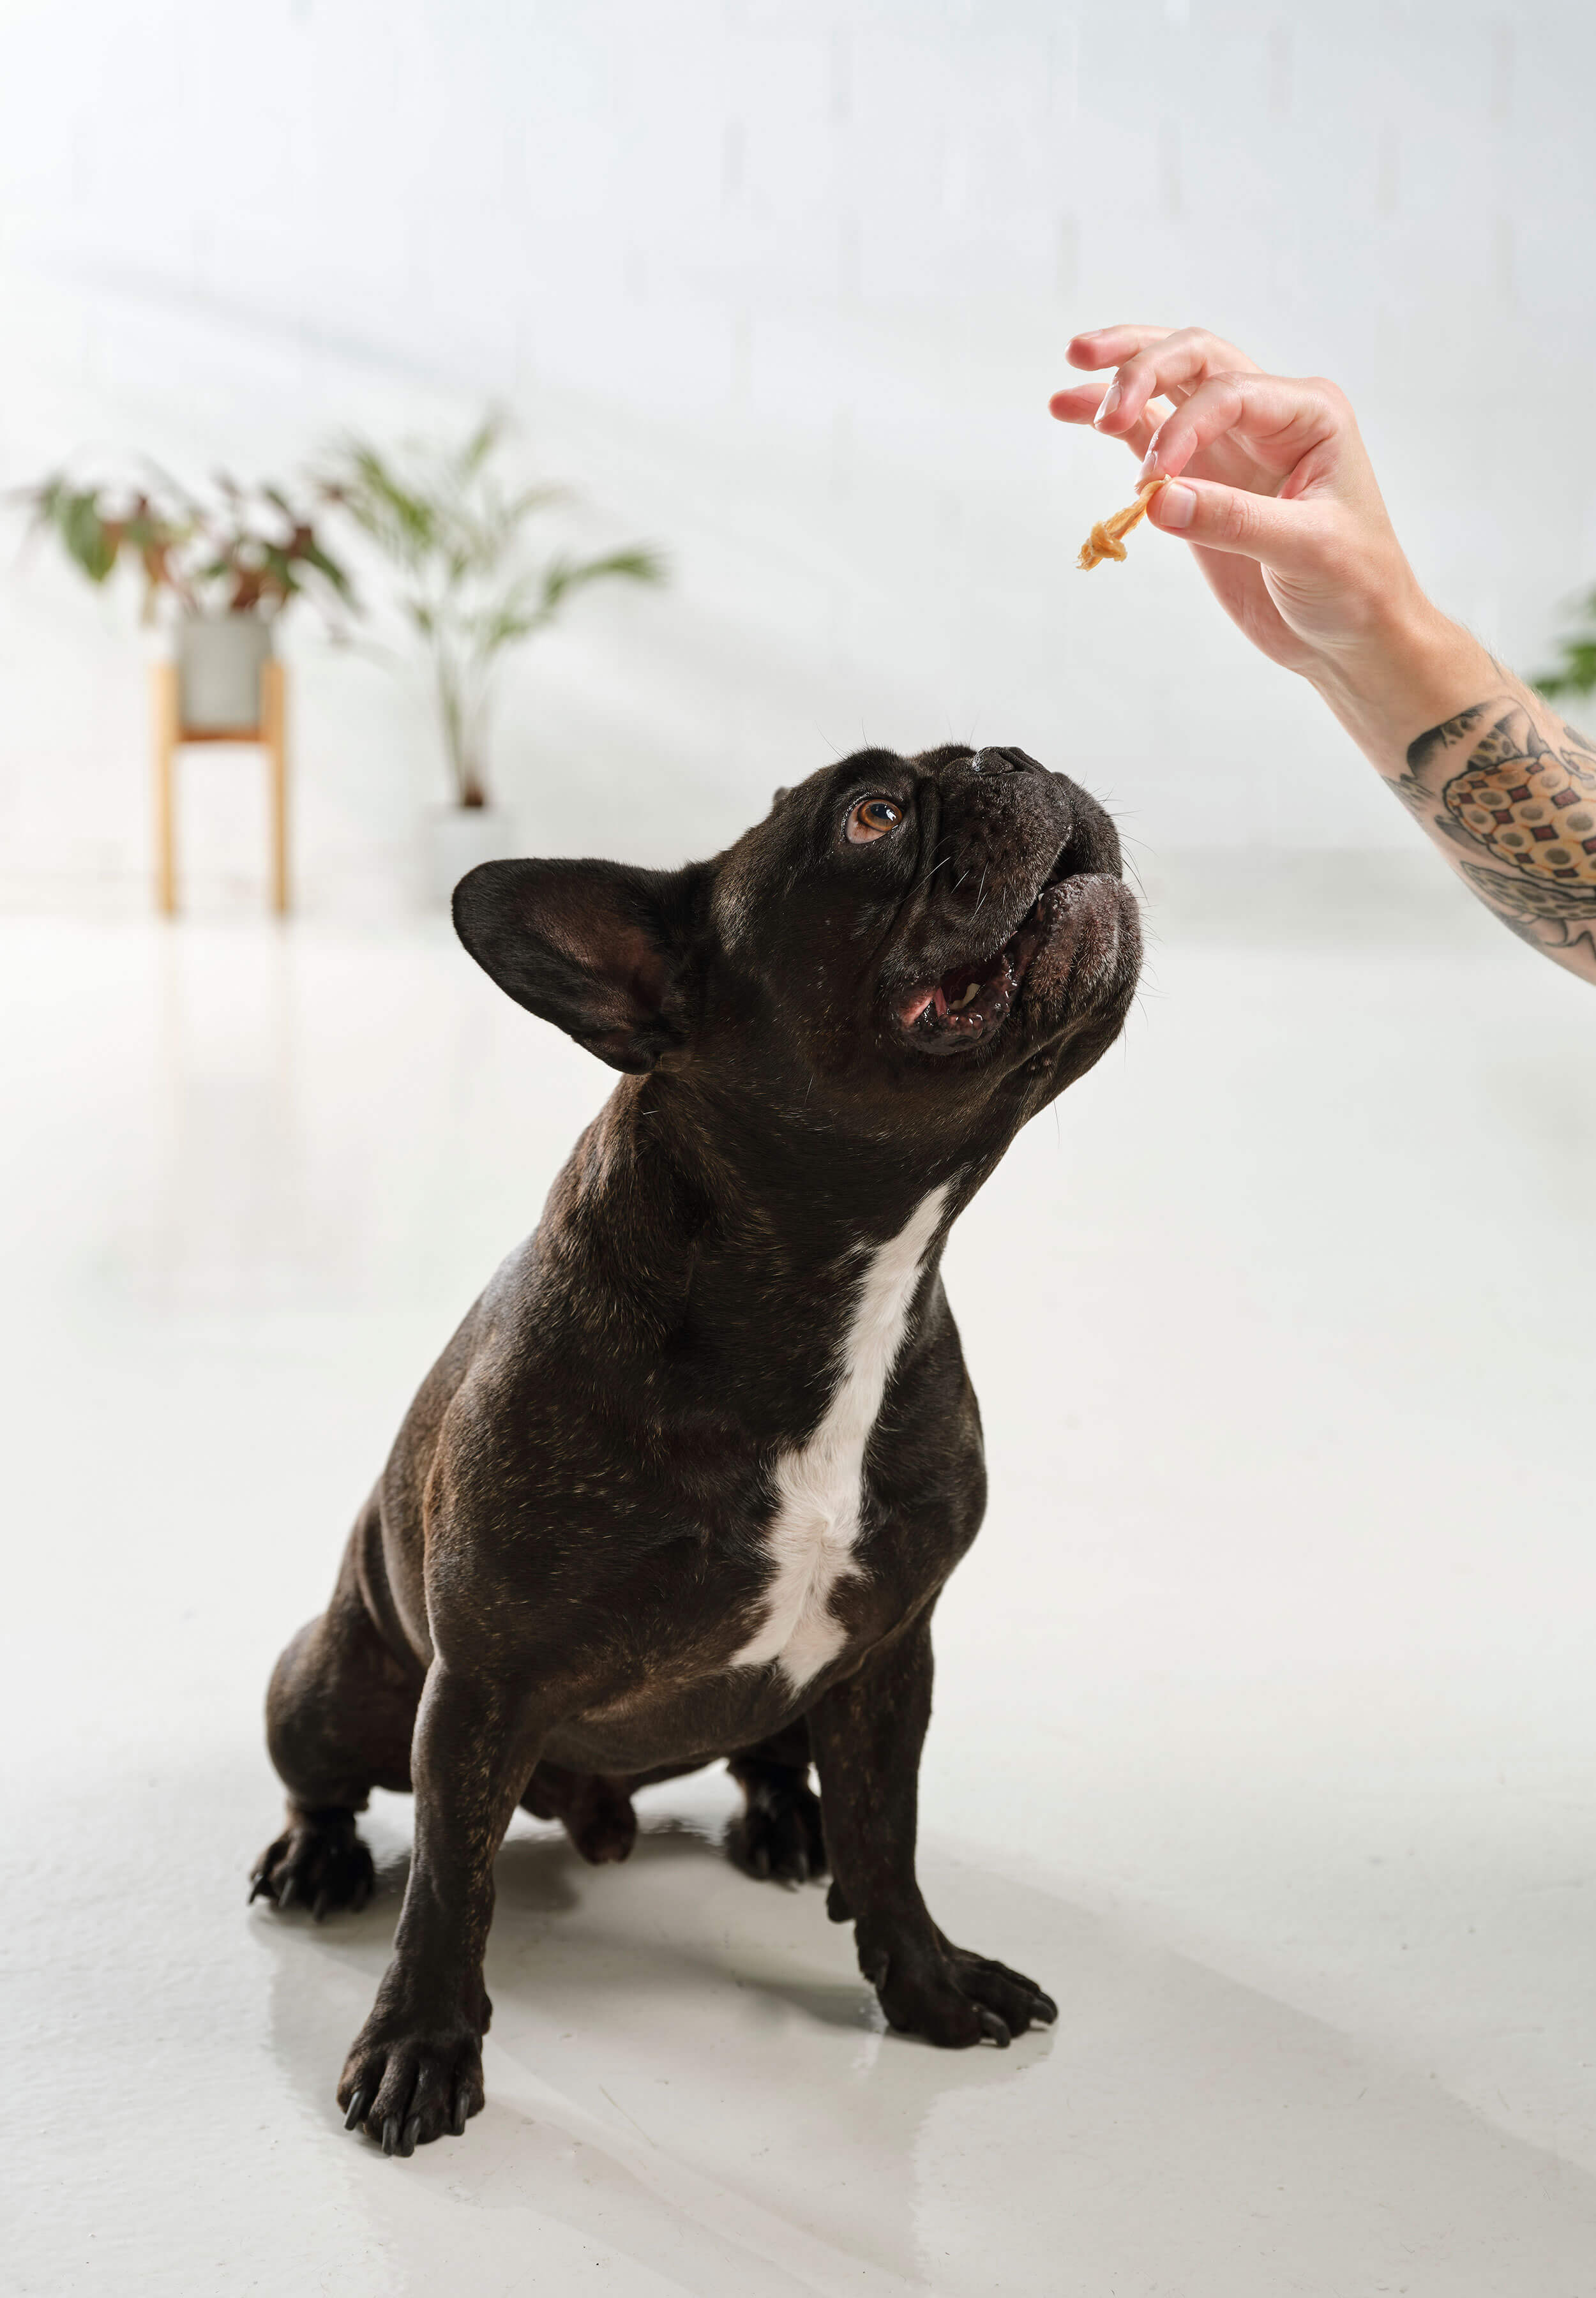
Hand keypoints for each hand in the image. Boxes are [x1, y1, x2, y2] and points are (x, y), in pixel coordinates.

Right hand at [1050, 324, 1437, 687]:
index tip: (1154, 481)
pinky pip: (1148, 436)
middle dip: (1142, 368)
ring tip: (1070, 379)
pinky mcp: (1200, 480)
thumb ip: (1234, 520)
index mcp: (1308, 415)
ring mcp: (1230, 445)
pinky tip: (1071, 409)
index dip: (1183, 427)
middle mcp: (1268, 416)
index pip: (1229, 393)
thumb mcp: (1308, 551)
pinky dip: (1112, 424)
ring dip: (1119, 378)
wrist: (1350, 638)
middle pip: (1194, 360)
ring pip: (1168, 386)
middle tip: (1104, 409)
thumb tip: (1157, 500)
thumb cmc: (1354, 586)